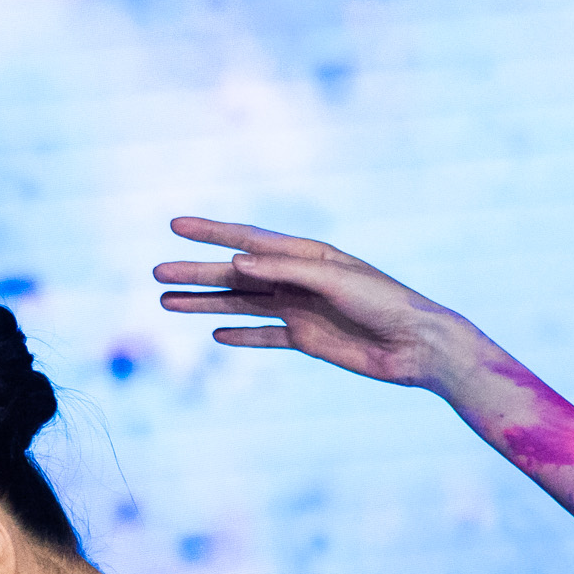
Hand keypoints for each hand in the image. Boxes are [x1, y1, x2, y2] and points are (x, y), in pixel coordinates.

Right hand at [153, 219, 491, 386]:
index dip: (212, 232)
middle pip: (237, 274)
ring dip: (206, 302)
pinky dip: (242, 334)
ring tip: (167, 302)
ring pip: (243, 304)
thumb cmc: (385, 303)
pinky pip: (266, 335)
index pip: (249, 239)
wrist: (418, 348)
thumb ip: (285, 270)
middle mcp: (299, 278)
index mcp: (307, 254)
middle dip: (197, 272)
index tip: (174, 225)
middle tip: (156, 272)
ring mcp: (301, 309)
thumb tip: (237, 264)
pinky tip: (216, 332)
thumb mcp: (334, 280)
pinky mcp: (308, 339)